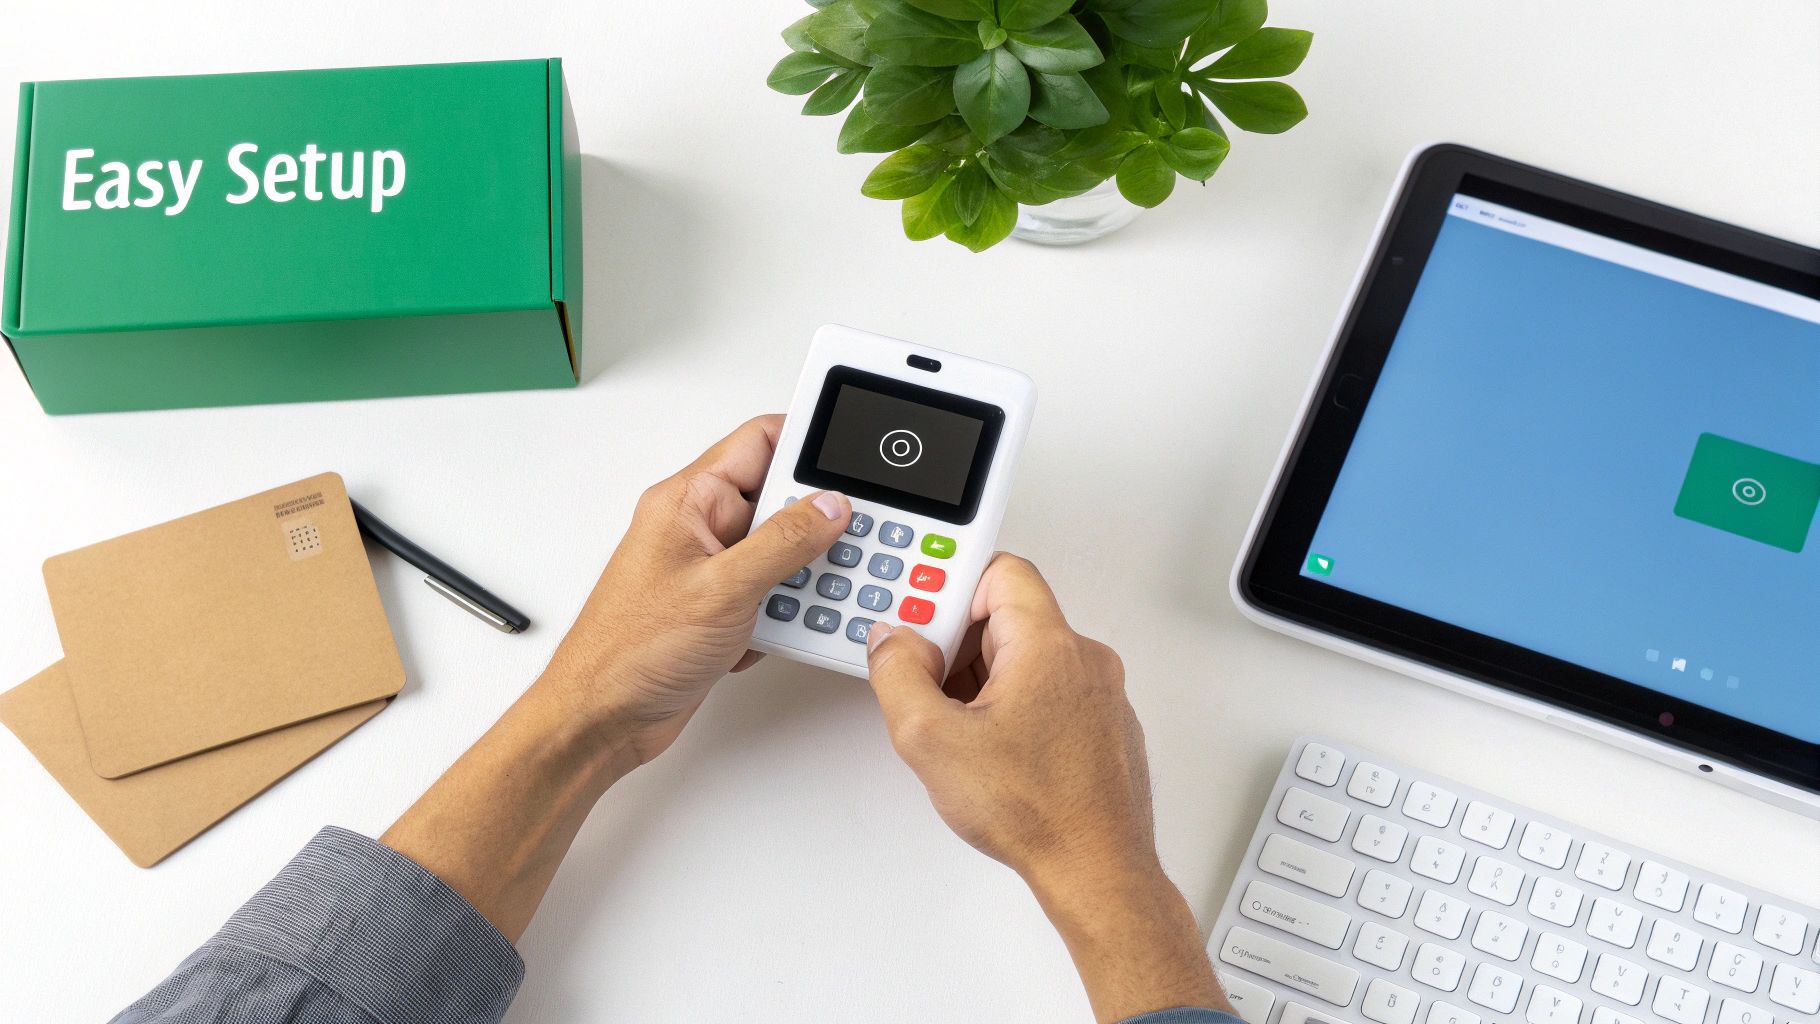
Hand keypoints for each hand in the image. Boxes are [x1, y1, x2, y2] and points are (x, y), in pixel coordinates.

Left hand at [540, 415, 851, 768]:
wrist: (604, 719)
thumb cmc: (632, 651)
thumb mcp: (723, 589)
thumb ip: (783, 542)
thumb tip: (830, 506)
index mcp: (689, 501)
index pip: (759, 442)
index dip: (808, 439)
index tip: (854, 451)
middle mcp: (700, 527)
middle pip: (779, 500)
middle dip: (817, 522)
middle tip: (852, 536)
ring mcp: (711, 569)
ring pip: (782, 551)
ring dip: (804, 576)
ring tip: (814, 595)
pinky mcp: (721, 608)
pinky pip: (773, 592)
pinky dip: (788, 611)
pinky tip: (783, 630)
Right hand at [864, 554, 1227, 1021]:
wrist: (1097, 870)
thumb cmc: (1037, 812)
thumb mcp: (932, 740)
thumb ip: (898, 674)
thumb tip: (892, 641)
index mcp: (1049, 645)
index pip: (1000, 571)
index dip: (953, 589)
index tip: (922, 617)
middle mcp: (1084, 660)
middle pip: (1009, 617)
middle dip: (959, 645)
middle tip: (927, 682)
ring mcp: (1100, 695)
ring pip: (1027, 659)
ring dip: (984, 681)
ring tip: (959, 729)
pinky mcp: (1103, 726)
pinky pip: (1050, 692)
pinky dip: (1016, 708)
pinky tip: (994, 752)